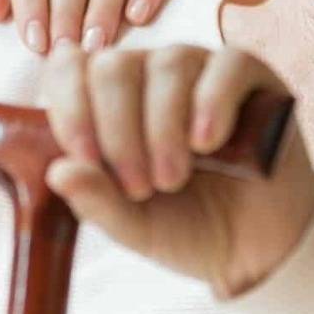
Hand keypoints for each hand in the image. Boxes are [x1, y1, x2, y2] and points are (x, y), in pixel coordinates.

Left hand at [37, 43, 313, 300]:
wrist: (256, 249)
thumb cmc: (185, 224)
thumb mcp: (132, 224)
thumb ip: (95, 200)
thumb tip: (57, 171)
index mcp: (108, 99)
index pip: (69, 67)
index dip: (70, 108)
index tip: (86, 159)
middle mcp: (149, 73)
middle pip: (113, 66)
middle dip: (118, 131)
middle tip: (140, 186)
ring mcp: (200, 69)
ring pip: (167, 65)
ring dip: (162, 128)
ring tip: (173, 179)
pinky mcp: (251, 76)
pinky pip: (227, 64)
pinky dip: (212, 101)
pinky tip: (206, 141)